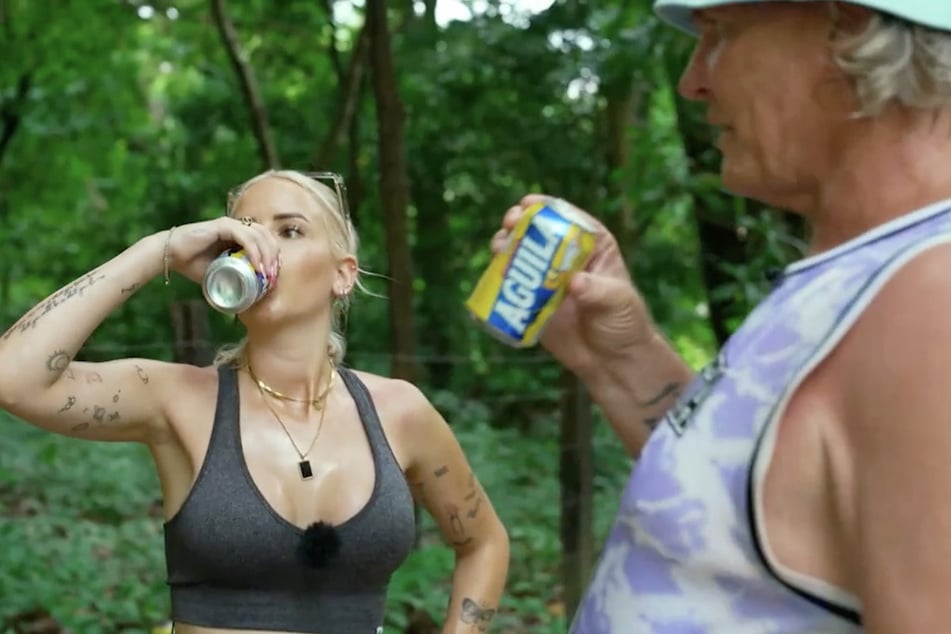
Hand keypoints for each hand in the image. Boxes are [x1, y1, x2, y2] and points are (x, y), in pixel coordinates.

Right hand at [163, 216, 280, 283]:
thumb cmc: (192, 264)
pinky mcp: (222, 226)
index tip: (274, 273)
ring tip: (267, 273)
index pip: (264, 240)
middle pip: (266, 236)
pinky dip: (254, 251)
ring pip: (259, 234)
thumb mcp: (219, 272)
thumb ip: (232, 277)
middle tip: (273, 275)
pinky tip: (257, 265)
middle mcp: (237, 226)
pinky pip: (245, 237)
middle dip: (274, 255)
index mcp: (238, 234)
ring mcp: (230, 224)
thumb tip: (247, 296)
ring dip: (267, 254)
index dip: (273, 254)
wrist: (169, 256)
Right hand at [493, 195, 654, 374]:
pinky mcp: (533, 301)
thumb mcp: (617, 301)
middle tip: (510, 223)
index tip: (528, 203)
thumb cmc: (624, 323)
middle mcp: (566, 257)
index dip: (547, 207)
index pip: (569, 218)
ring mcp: (547, 279)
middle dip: (520, 223)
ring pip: (520, 255)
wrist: (611, 360)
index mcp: (592, 246)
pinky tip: (491, 275)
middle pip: (538, 232)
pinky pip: (512, 286)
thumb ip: (597, 290)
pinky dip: (499, 279)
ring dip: (505, 246)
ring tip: (498, 246)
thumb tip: (574, 281)